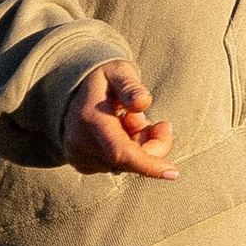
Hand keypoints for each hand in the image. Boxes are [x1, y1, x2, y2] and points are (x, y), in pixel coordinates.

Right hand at [60, 61, 178, 178]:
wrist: (73, 89)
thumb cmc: (104, 78)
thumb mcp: (119, 72)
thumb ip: (130, 86)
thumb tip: (143, 102)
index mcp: (90, 118)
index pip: (120, 151)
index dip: (148, 165)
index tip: (172, 172)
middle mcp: (80, 141)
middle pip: (130, 160)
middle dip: (153, 145)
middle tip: (161, 125)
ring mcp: (78, 156)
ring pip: (126, 164)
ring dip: (139, 145)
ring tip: (129, 119)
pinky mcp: (81, 164)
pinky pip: (117, 166)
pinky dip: (128, 152)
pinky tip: (120, 132)